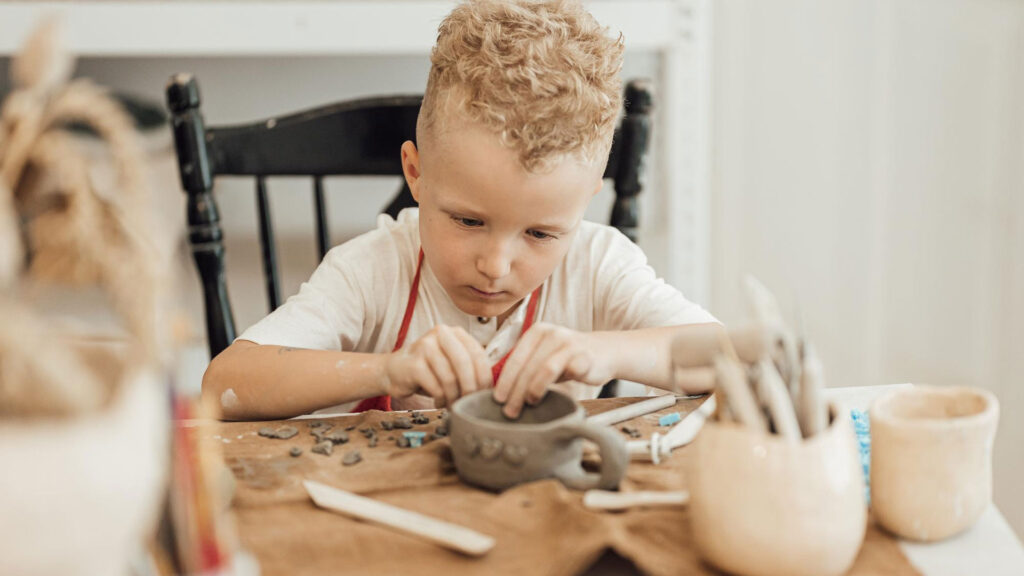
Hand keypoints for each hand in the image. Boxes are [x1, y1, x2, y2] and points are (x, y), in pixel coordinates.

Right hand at [383, 325, 491, 407]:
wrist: (394, 371)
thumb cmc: (430, 370)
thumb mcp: (452, 363)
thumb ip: (471, 367)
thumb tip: (493, 388)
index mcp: (455, 332)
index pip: (478, 354)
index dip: (484, 378)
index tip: (484, 394)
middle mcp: (440, 334)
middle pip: (465, 364)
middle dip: (470, 388)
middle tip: (470, 403)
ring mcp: (425, 346)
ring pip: (450, 378)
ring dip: (454, 397)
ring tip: (453, 404)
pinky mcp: (413, 363)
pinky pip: (436, 387)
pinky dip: (441, 399)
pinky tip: (439, 402)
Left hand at [493, 323, 613, 418]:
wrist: (605, 351)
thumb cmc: (568, 358)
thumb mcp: (544, 356)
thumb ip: (525, 366)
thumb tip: (501, 391)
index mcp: (537, 332)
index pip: (515, 358)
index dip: (505, 380)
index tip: (497, 399)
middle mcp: (552, 334)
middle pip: (527, 366)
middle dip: (516, 391)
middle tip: (510, 410)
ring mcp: (570, 344)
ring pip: (544, 369)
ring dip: (533, 390)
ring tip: (529, 404)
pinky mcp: (585, 356)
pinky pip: (569, 372)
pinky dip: (559, 385)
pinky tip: (552, 399)